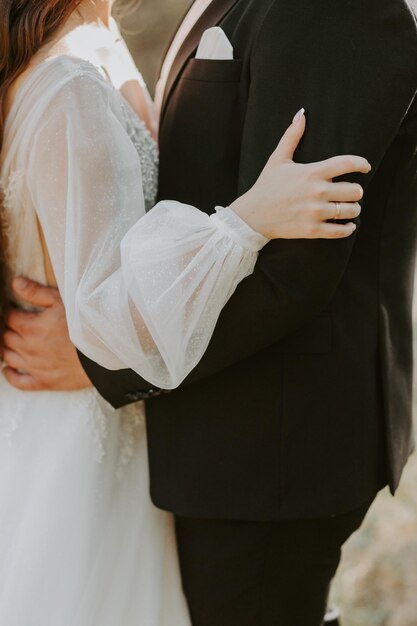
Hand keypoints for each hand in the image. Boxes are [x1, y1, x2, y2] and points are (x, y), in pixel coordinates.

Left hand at [2, 278, 91, 390]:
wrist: (102, 352)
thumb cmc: (84, 325)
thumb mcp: (61, 302)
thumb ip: (36, 292)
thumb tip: (16, 282)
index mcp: (30, 327)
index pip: (10, 318)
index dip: (13, 313)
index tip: (19, 312)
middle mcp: (27, 348)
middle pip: (7, 337)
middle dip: (10, 330)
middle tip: (19, 327)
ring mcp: (34, 367)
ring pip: (8, 357)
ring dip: (8, 349)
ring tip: (14, 344)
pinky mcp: (43, 382)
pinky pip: (18, 382)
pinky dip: (10, 375)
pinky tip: (8, 369)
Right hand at [231, 109, 370, 238]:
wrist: (252, 216)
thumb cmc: (266, 186)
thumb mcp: (277, 159)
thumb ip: (292, 137)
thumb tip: (301, 114)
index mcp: (312, 172)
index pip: (347, 164)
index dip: (361, 164)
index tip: (365, 167)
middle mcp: (317, 192)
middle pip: (354, 190)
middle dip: (357, 191)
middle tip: (353, 192)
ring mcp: (315, 212)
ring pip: (350, 210)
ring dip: (354, 209)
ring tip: (351, 208)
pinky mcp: (312, 230)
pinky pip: (340, 231)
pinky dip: (348, 228)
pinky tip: (348, 225)